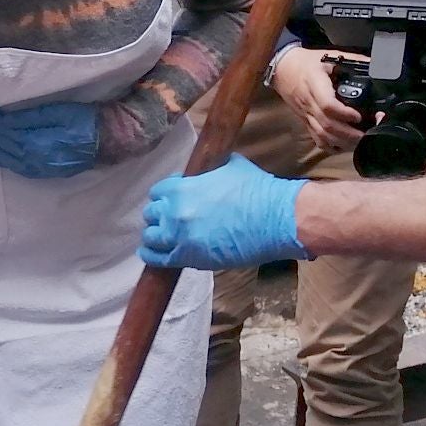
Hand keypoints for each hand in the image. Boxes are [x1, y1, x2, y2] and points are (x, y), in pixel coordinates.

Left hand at [0, 101, 102, 178]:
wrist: (108, 141)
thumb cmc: (85, 121)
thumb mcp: (60, 112)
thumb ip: (32, 117)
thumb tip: (6, 119)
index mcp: (36, 143)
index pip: (5, 130)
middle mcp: (34, 159)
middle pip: (3, 144)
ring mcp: (39, 168)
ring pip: (8, 157)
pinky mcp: (45, 171)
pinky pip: (18, 168)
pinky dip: (4, 160)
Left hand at [139, 153, 307, 269]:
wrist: (275, 220)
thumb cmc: (257, 190)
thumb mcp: (230, 166)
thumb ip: (210, 169)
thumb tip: (208, 169)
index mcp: (182, 188)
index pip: (158, 191)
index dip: (166, 195)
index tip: (173, 199)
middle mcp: (175, 212)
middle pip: (151, 214)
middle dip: (160, 215)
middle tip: (172, 218)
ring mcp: (180, 237)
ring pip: (151, 237)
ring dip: (156, 235)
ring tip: (164, 236)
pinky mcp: (189, 258)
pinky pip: (158, 259)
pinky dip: (153, 256)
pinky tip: (153, 253)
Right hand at [271, 48, 366, 155]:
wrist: (282, 69)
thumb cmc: (306, 62)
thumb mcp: (329, 56)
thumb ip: (352, 61)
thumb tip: (377, 65)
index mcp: (314, 84)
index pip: (327, 105)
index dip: (344, 114)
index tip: (359, 116)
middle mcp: (309, 103)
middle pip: (327, 125)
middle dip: (349, 134)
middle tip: (367, 134)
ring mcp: (306, 115)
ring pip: (322, 135)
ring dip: (342, 142)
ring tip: (359, 142)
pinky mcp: (305, 122)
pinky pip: (316, 139)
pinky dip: (330, 146)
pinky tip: (343, 147)